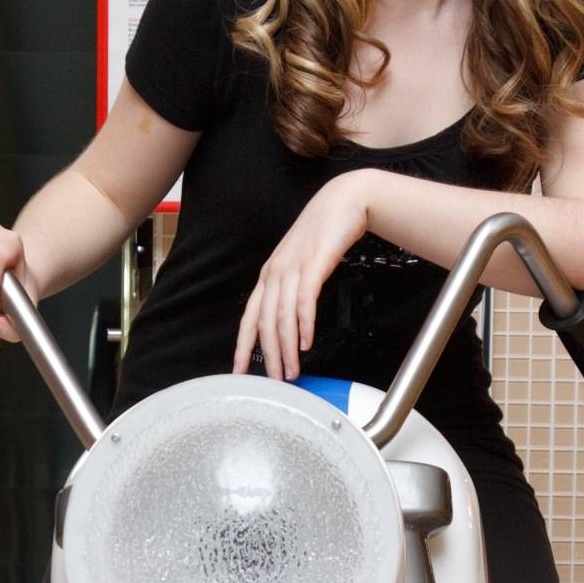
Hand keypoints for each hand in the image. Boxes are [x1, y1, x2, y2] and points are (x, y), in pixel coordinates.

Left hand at [233, 174, 370, 381]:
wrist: (344, 202)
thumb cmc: (324, 234)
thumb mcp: (301, 264)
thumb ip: (293, 289)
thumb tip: (292, 321)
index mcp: (269, 276)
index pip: (249, 317)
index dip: (243, 346)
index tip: (239, 370)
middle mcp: (275, 273)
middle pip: (264, 323)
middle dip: (268, 356)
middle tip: (276, 380)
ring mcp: (293, 268)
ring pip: (282, 317)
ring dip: (286, 348)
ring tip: (293, 370)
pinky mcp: (313, 264)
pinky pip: (304, 301)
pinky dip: (303, 324)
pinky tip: (306, 342)